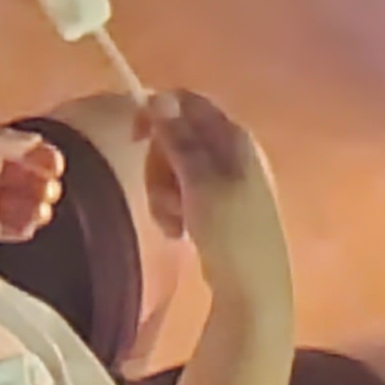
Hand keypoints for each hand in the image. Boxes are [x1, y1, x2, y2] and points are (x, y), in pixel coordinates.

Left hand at [0, 127, 64, 242]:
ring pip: (24, 205)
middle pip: (31, 178)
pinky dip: (23, 227)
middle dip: (45, 183)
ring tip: (39, 209)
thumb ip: (5, 142)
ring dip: (38, 207)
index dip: (45, 157)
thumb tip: (38, 140)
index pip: (29, 150)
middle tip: (49, 189)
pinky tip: (28, 224)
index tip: (55, 166)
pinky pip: (9, 229)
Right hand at [143, 91, 293, 320]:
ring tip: (176, 222)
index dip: (156, 114)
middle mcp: (228, 152)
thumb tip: (159, 97)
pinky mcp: (212, 206)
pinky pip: (179, 195)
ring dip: (163, 194)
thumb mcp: (200, 183)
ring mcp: (221, 180)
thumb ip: (179, 140)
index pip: (187, 103)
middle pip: (173, 137)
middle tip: (166, 195)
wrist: (251, 287)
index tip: (133, 138)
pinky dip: (172, 211)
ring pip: (171, 169)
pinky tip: (179, 233)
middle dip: (159, 166)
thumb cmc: (230, 232)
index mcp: (232, 137)